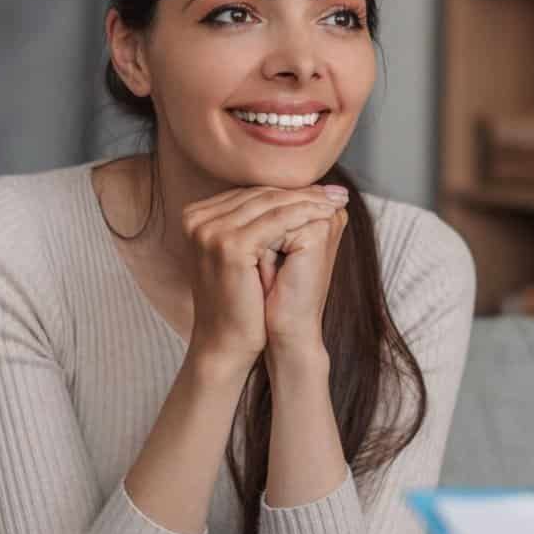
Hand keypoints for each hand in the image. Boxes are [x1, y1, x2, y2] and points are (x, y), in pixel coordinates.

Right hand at [181, 185, 346, 368]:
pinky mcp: (229, 245)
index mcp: (195, 217)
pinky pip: (277, 221)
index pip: (251, 194)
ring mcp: (210, 231)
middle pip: (260, 194)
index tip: (323, 191)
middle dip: (303, 192)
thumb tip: (288, 194)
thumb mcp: (242, 255)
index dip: (289, 190)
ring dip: (310, 200)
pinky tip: (326, 215)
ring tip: (338, 201)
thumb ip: (252, 223)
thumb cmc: (241, 301)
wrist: (226, 342)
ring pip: (271, 204)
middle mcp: (196, 219)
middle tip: (338, 192)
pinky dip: (305, 214)